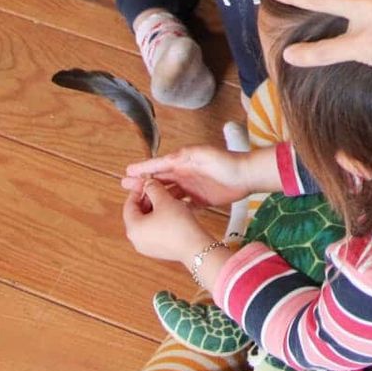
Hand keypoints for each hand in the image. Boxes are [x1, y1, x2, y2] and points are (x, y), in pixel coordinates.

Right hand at [122, 144, 268, 207]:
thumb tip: (162, 159)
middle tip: (125, 186)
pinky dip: (172, 208)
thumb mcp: (201, 154)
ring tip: (139, 203)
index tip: (127, 172)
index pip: (158, 165)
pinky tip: (162, 216)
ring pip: (168, 194)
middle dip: (143, 183)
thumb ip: (182, 157)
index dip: (143, 169)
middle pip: (160, 180)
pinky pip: (182, 205)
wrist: (247, 175)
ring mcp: (192, 188)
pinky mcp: (201, 200)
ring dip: (155, 197)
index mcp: (183, 161)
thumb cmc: (225, 162)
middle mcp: (185, 174)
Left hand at [122, 179, 215, 263]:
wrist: (195, 248)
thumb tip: (148, 183)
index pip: (129, 204)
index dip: (138, 190)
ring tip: (172, 196)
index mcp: (133, 228)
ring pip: (151, 220)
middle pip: (140, 213)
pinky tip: (177, 208)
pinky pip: (158, 229)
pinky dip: (164, 217)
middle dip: (152, 198)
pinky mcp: (160, 249)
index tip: (145, 181)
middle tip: (161, 187)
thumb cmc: (178, 225)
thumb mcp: (164, 201)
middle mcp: (137, 239)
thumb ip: (153, 189)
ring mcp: (148, 246)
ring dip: (160, 206)